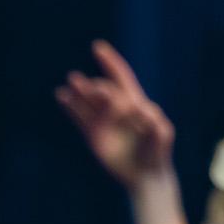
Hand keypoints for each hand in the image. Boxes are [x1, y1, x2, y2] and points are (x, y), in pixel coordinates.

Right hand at [55, 40, 175, 186]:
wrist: (145, 175)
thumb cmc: (157, 152)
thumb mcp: (162, 133)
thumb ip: (153, 119)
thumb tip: (139, 107)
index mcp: (134, 103)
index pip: (121, 77)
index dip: (110, 63)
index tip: (98, 48)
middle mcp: (116, 109)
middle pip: (103, 90)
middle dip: (97, 88)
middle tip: (94, 91)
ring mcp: (103, 121)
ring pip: (88, 101)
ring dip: (79, 91)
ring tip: (71, 83)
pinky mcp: (93, 135)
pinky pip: (79, 117)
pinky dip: (70, 106)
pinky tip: (61, 96)